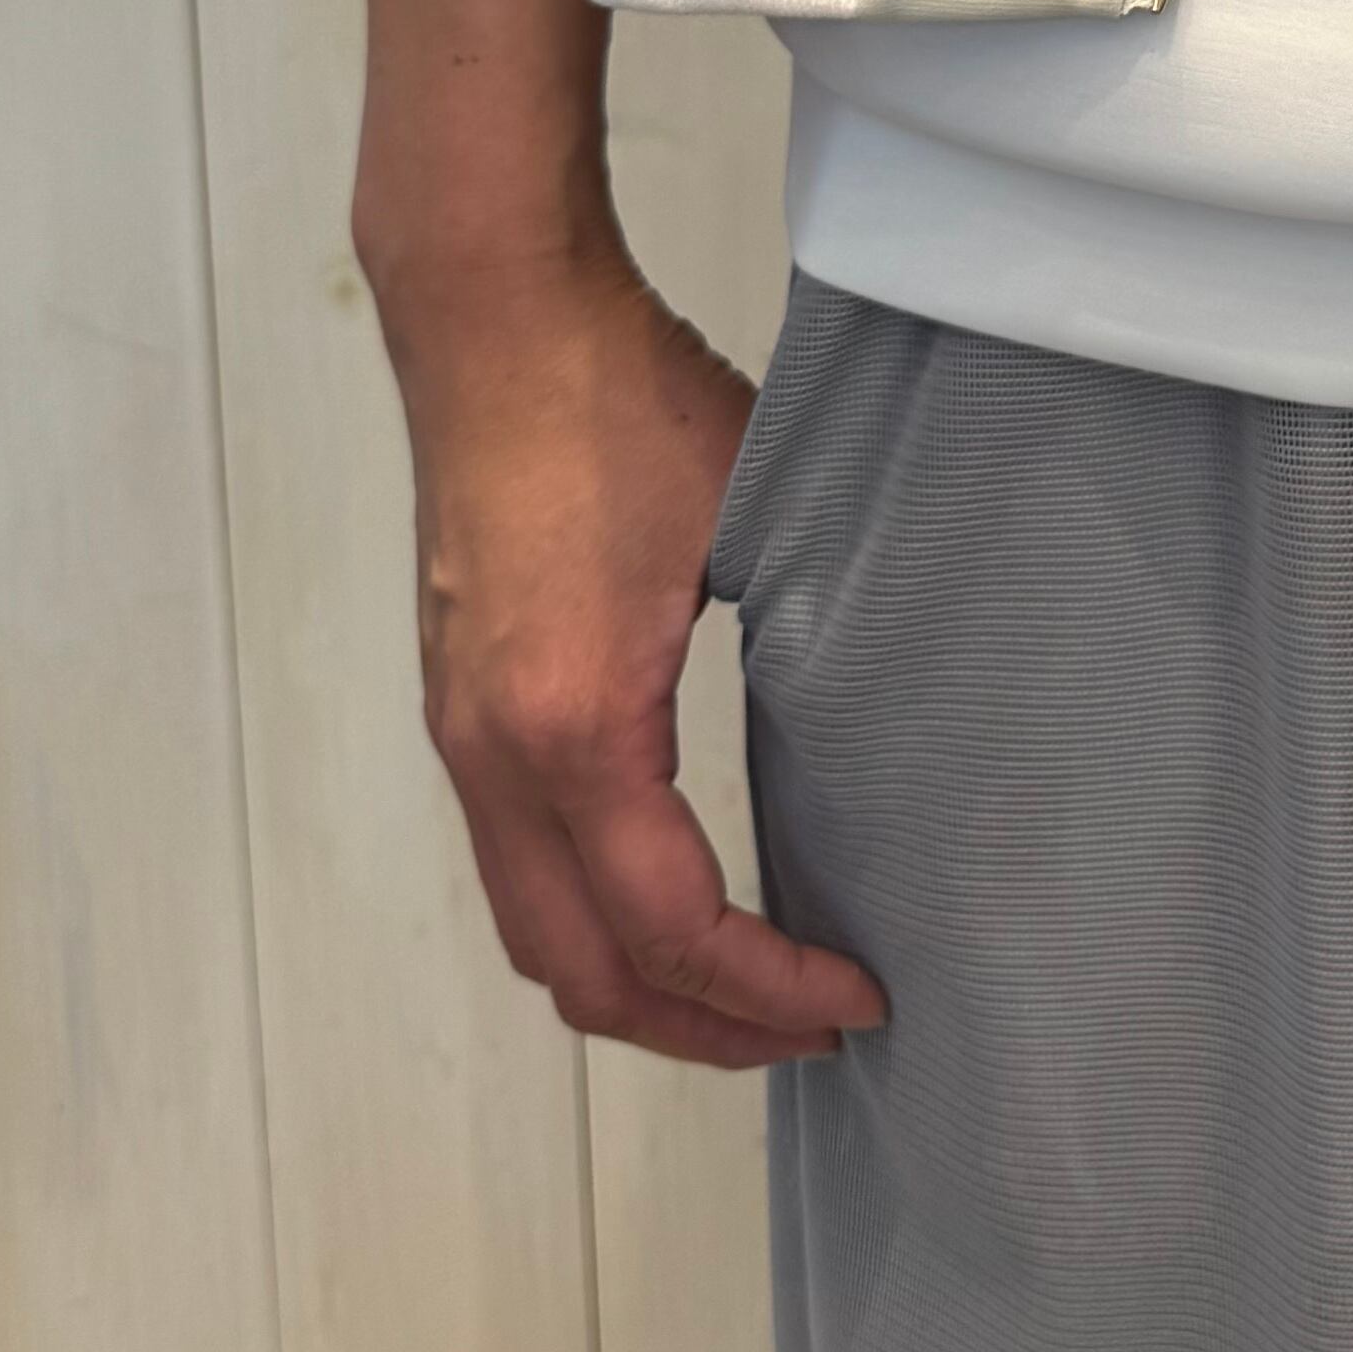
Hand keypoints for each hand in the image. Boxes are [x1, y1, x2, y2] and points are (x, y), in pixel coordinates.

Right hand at [382, 233, 887, 1072]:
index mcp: (576, 726)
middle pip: (582, 972)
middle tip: (812, 1032)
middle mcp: (495, 753)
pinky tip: (673, 902)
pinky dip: (591, 919)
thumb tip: (896, 716)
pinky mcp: (456, 704)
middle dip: (702, 1031)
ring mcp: (461, 735)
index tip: (858, 999)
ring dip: (638, 988)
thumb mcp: (756, 519)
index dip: (769, 992)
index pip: (672, 929)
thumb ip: (814, 633)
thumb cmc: (616, 399)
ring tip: (748, 996)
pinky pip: (514, 865)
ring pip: (532, 933)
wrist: (492, 319)